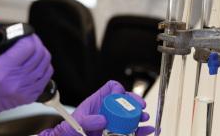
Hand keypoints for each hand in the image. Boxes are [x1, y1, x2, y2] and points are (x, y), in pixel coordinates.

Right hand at [0, 23, 53, 135]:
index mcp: (0, 71)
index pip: (27, 47)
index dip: (27, 36)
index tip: (22, 34)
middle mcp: (15, 82)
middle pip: (39, 53)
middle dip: (35, 42)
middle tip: (27, 39)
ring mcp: (24, 90)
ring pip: (45, 63)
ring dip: (40, 53)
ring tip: (30, 49)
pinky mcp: (30, 96)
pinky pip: (46, 76)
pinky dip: (43, 66)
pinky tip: (33, 63)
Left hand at [40, 81, 154, 135]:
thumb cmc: (69, 131)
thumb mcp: (76, 123)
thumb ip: (87, 120)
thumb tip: (102, 119)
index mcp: (98, 102)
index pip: (111, 88)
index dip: (118, 89)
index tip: (122, 96)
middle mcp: (108, 111)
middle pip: (125, 100)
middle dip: (135, 102)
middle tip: (140, 106)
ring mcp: (114, 122)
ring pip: (131, 115)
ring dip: (140, 115)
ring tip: (144, 117)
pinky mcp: (118, 133)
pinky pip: (133, 130)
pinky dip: (142, 130)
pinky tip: (149, 130)